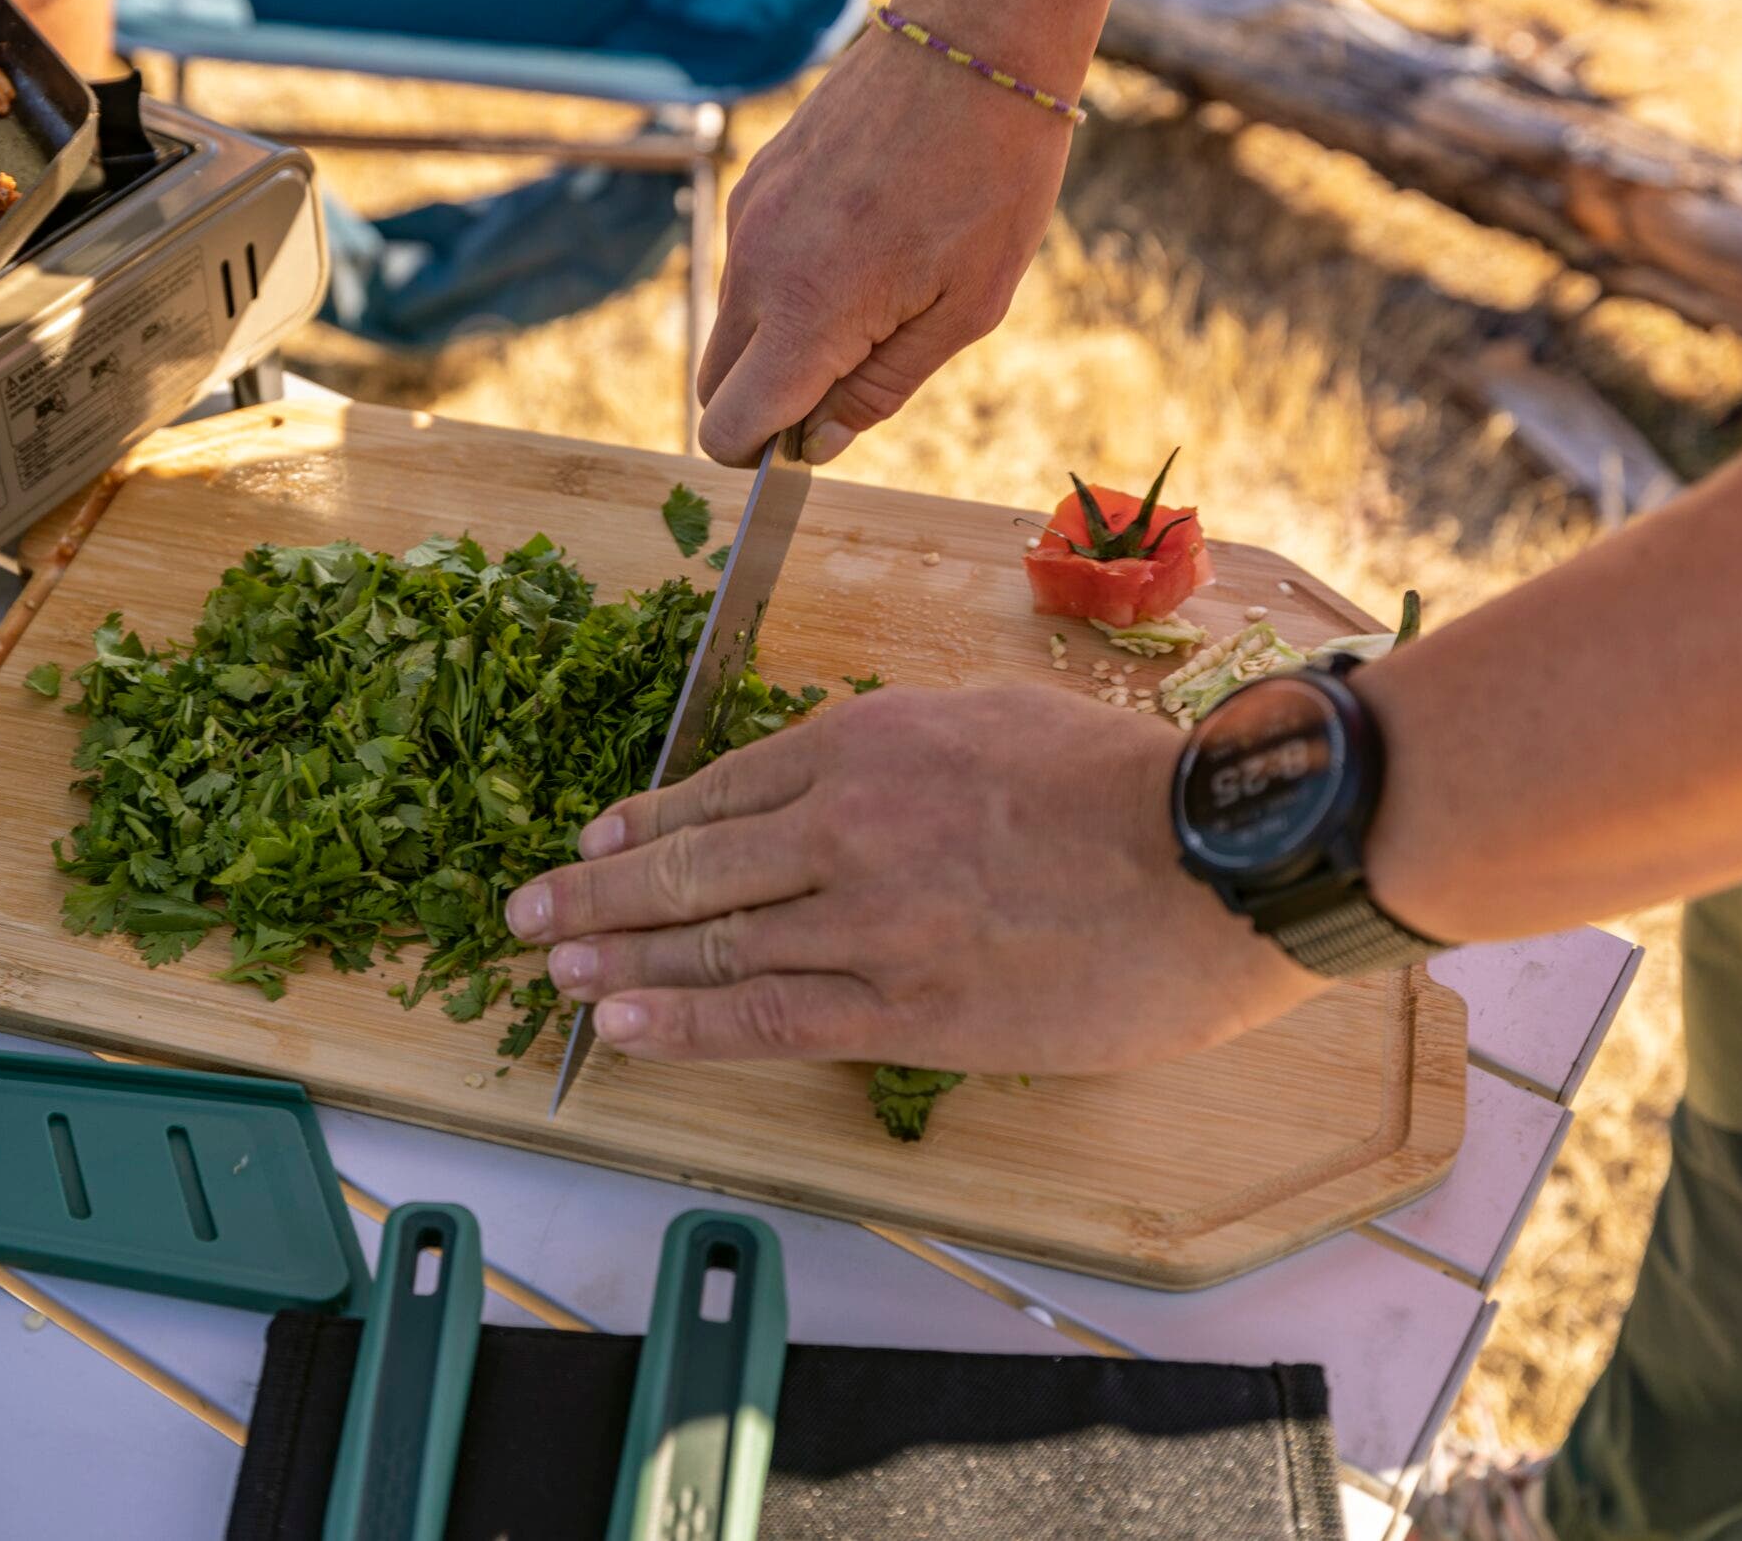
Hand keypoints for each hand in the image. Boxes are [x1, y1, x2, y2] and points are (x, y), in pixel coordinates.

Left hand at [503, 683, 1326, 1075]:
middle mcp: (845, 825)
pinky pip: (767, 1017)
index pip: (721, 788)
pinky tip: (623, 1022)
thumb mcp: (985, 718)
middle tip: (528, 912)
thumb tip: (828, 780)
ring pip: (710, 939)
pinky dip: (684, 1020)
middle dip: (596, 891)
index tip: (595, 842)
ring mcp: (868, 921)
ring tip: (554, 969)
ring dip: (618, 954)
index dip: (645, 823)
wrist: (1213, 856)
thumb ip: (894, 751)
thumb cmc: (1118, 780)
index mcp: (866, 742)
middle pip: (690, 862)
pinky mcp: (907, 1008)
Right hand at [694, 19, 1073, 466]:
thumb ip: (881, 388)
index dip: (761, 454)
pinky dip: (787, 280)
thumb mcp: (966, 310)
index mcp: (807, 313)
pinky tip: (861, 238)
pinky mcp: (753, 182)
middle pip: (715, 386)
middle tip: (852, 371)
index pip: (727, 428)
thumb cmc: (993, 179)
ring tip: (875, 286)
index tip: (813, 436)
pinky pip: (748, 264)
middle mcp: (755, 269)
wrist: (974, 40)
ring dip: (781, 337)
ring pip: (733, 323)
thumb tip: (817, 441)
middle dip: (766, 401)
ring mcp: (746, 220)